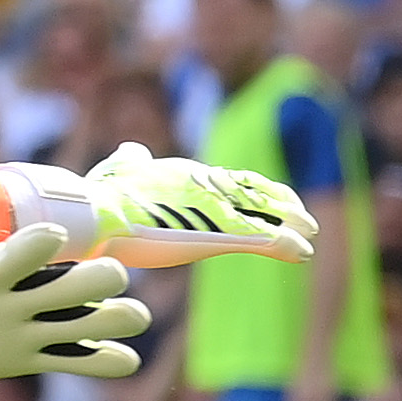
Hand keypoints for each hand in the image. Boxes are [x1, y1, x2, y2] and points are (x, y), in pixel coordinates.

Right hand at [3, 143, 313, 266]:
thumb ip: (130, 162)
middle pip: (254, 191)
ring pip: (265, 213)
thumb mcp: (116, 173)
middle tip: (303, 219)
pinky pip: (264, 239)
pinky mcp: (218, 233)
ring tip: (308, 236)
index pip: (229, 178)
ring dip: (291, 224)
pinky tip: (301, 254)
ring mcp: (213, 209)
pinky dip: (286, 245)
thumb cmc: (97, 198)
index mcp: (184, 174)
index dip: (254, 190)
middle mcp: (205, 185)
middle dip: (281, 205)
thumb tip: (131, 146)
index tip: (271, 199)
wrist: (93, 215)